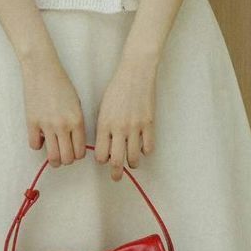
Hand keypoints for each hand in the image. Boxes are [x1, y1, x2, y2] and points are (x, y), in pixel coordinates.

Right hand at [21, 48, 86, 165]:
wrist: (42, 70)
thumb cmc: (62, 85)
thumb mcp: (77, 104)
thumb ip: (77, 125)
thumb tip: (74, 143)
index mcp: (77, 121)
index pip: (80, 152)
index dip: (77, 155)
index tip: (73, 152)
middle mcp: (63, 126)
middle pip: (67, 158)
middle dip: (66, 160)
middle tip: (63, 155)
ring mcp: (47, 125)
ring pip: (52, 157)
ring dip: (53, 159)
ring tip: (53, 154)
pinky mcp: (32, 122)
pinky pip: (34, 145)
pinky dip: (37, 144)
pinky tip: (40, 137)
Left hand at [94, 53, 156, 180]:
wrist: (136, 73)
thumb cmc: (117, 89)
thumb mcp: (103, 108)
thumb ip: (103, 128)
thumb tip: (105, 145)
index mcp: (104, 124)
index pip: (101, 153)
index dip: (102, 160)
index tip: (104, 159)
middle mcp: (119, 128)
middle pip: (116, 161)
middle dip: (115, 173)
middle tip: (116, 177)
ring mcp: (135, 127)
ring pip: (133, 157)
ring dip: (132, 163)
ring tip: (131, 163)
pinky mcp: (149, 124)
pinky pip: (148, 147)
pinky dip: (145, 151)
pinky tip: (142, 148)